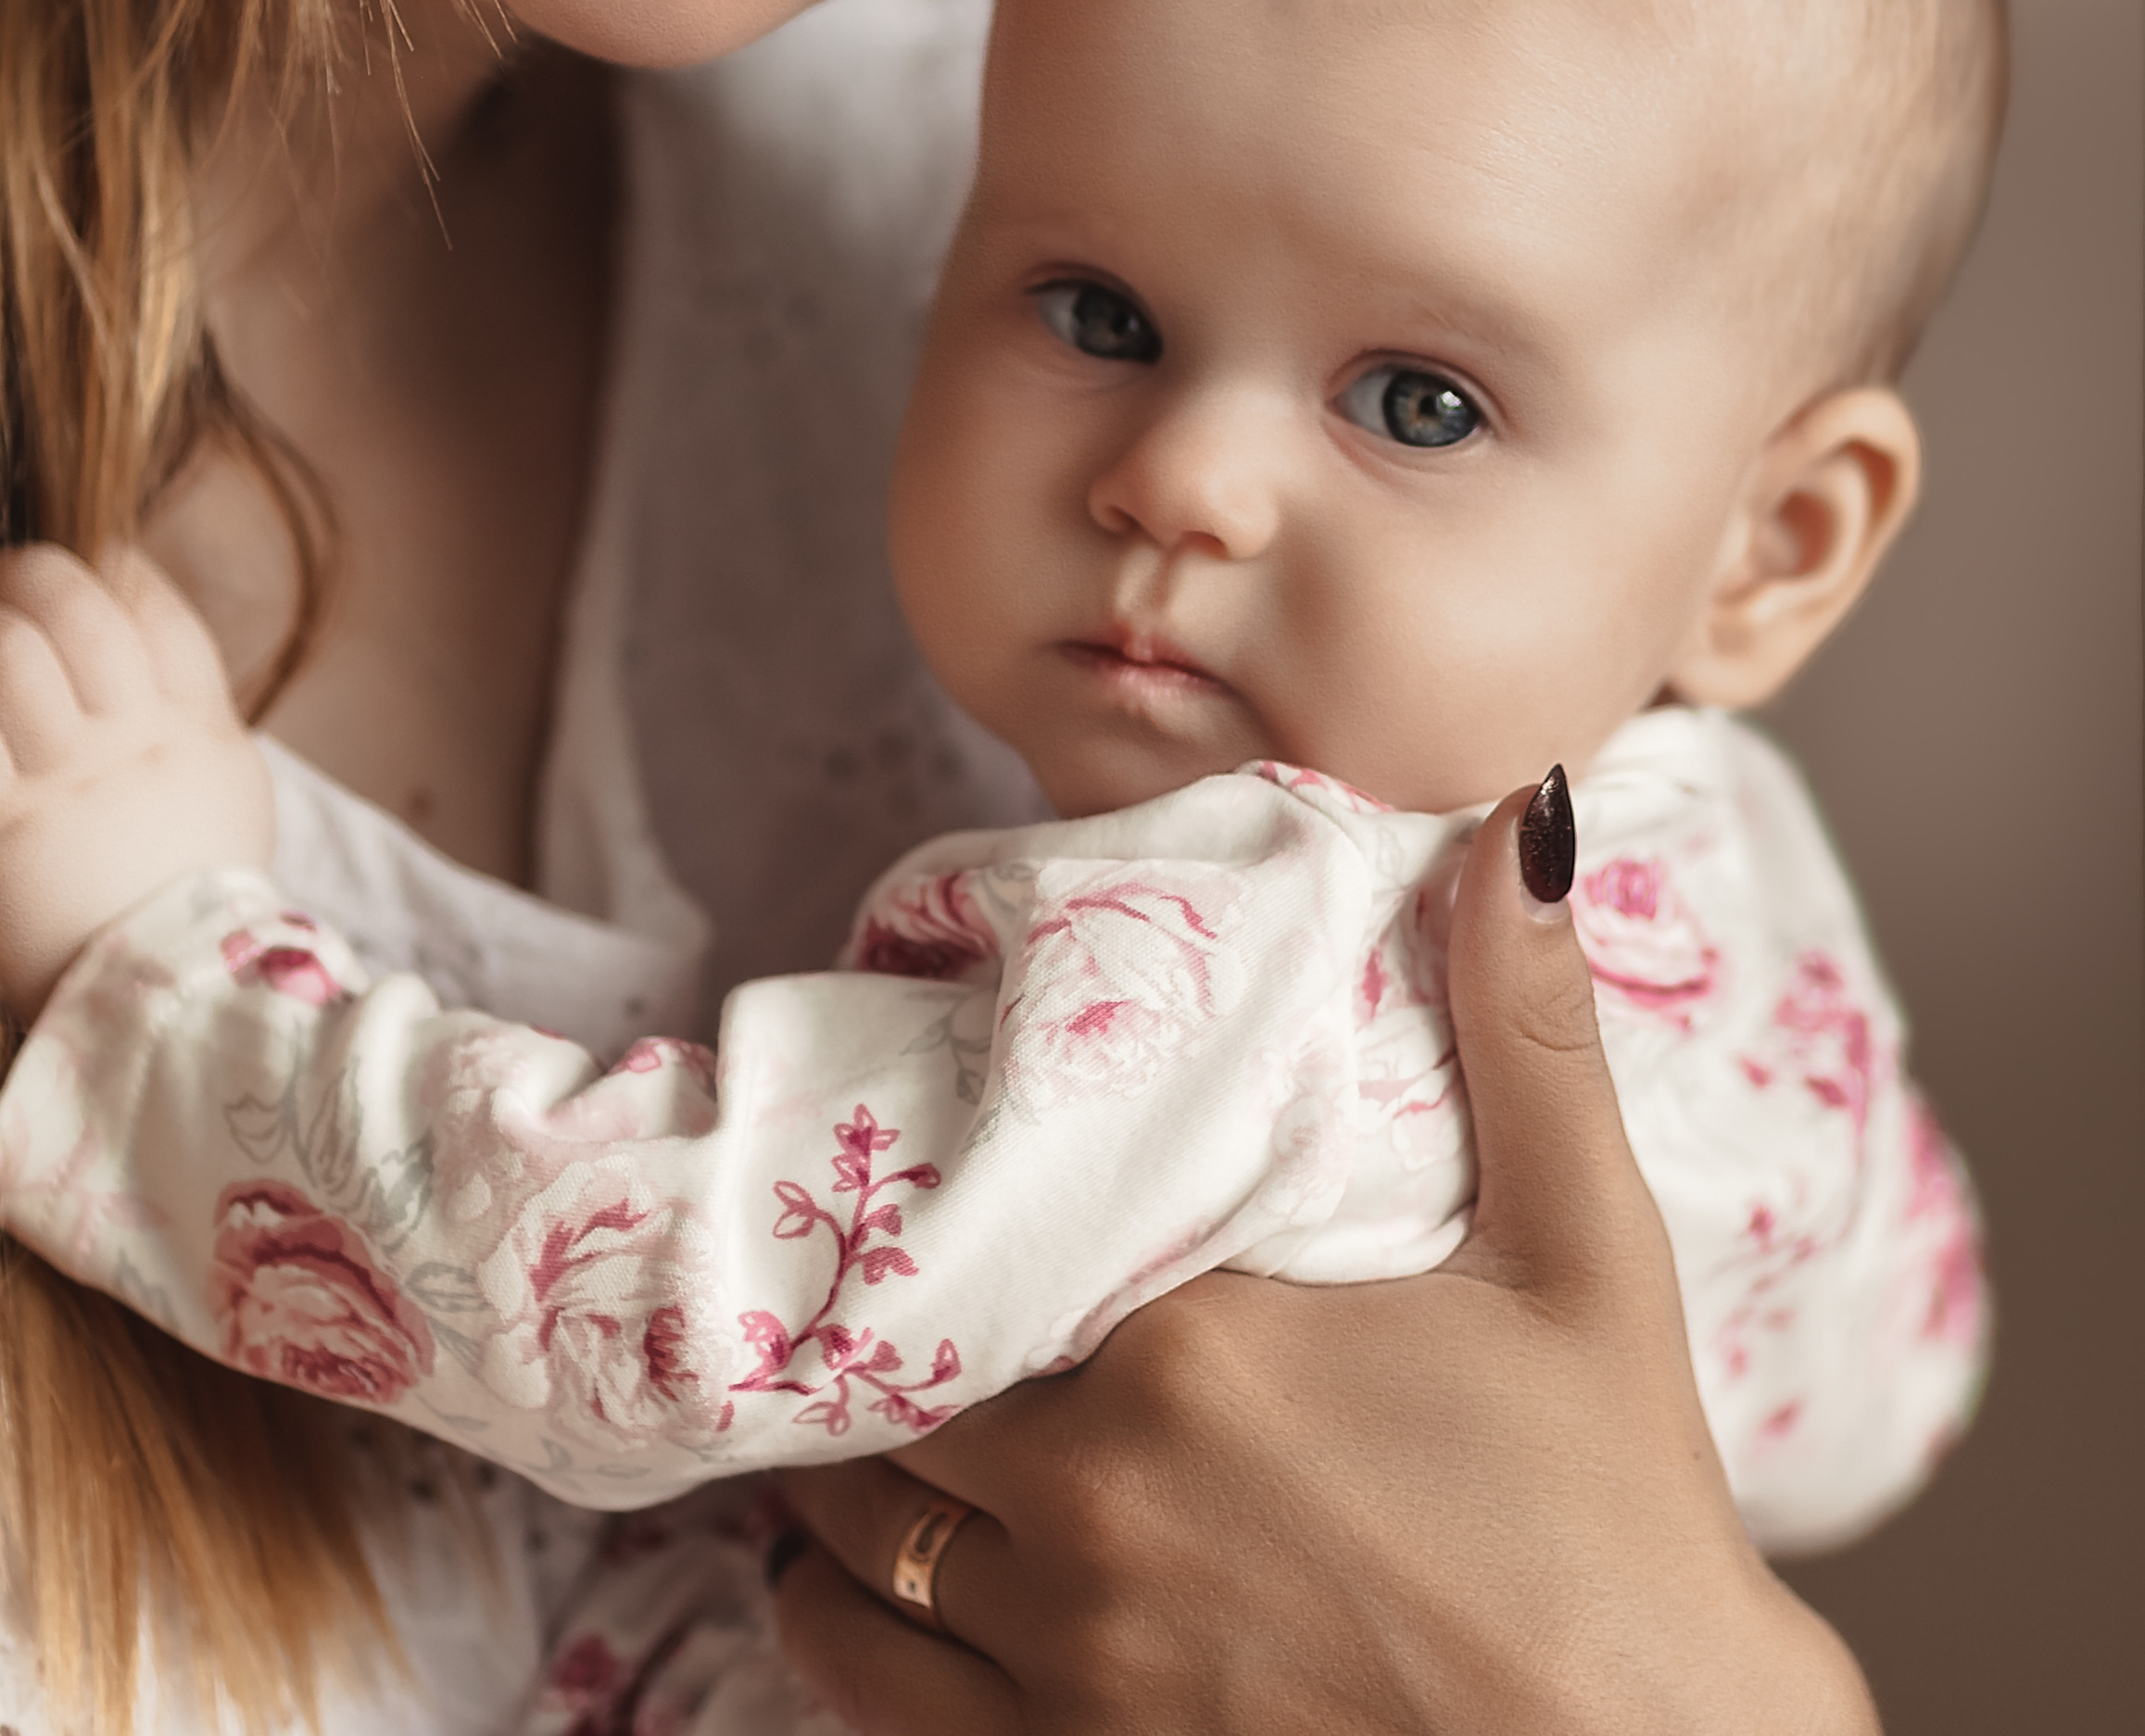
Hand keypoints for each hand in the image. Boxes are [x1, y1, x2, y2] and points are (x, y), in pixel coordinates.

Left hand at [0, 542, 273, 1024]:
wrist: (172, 1014)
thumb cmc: (192, 904)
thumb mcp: (227, 795)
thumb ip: (190, 717)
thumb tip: (143, 647)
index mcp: (200, 729)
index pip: (156, 608)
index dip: (113, 566)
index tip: (88, 559)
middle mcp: (138, 742)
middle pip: (80, 608)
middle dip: (32, 573)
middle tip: (1, 576)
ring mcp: (69, 785)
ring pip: (8, 651)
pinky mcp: (0, 833)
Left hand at [771, 780, 1880, 1735]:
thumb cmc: (1623, 1521)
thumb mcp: (1587, 1249)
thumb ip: (1527, 1028)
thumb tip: (1515, 817)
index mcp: (1189, 1346)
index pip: (970, 1238)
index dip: (931, 1207)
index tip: (922, 1178)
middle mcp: (1096, 1498)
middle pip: (889, 1389)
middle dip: (885, 1342)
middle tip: (892, 1300)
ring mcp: (1074, 1662)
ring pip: (848, 1548)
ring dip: (843, 1487)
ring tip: (875, 1431)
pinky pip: (866, 1698)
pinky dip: (844, 1635)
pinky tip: (870, 1593)